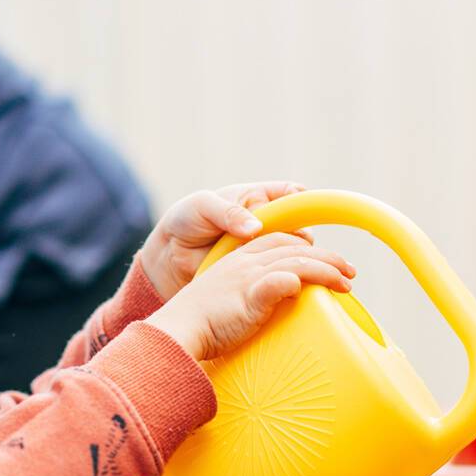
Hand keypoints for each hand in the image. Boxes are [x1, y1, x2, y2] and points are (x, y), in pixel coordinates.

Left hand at [139, 182, 311, 300]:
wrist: (169, 256)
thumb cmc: (186, 220)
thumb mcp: (202, 207)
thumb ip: (229, 213)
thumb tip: (255, 228)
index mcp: (258, 198)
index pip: (291, 194)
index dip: (304, 201)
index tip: (306, 212)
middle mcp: (268, 222)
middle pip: (299, 226)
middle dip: (299, 236)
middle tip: (290, 246)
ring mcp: (264, 248)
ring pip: (293, 252)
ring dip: (294, 259)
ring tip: (288, 266)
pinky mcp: (258, 272)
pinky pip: (278, 274)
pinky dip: (282, 277)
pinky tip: (282, 281)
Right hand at [147, 232, 353, 360]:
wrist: (178, 331)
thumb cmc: (200, 325)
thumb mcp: (228, 303)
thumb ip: (251, 298)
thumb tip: (275, 305)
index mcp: (239, 259)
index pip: (279, 241)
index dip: (305, 247)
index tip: (325, 260)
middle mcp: (245, 262)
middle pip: (295, 248)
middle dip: (328, 257)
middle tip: (349, 271)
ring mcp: (248, 277)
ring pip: (297, 262)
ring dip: (327, 270)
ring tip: (346, 282)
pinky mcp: (250, 295)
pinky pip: (281, 281)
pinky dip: (301, 280)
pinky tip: (318, 288)